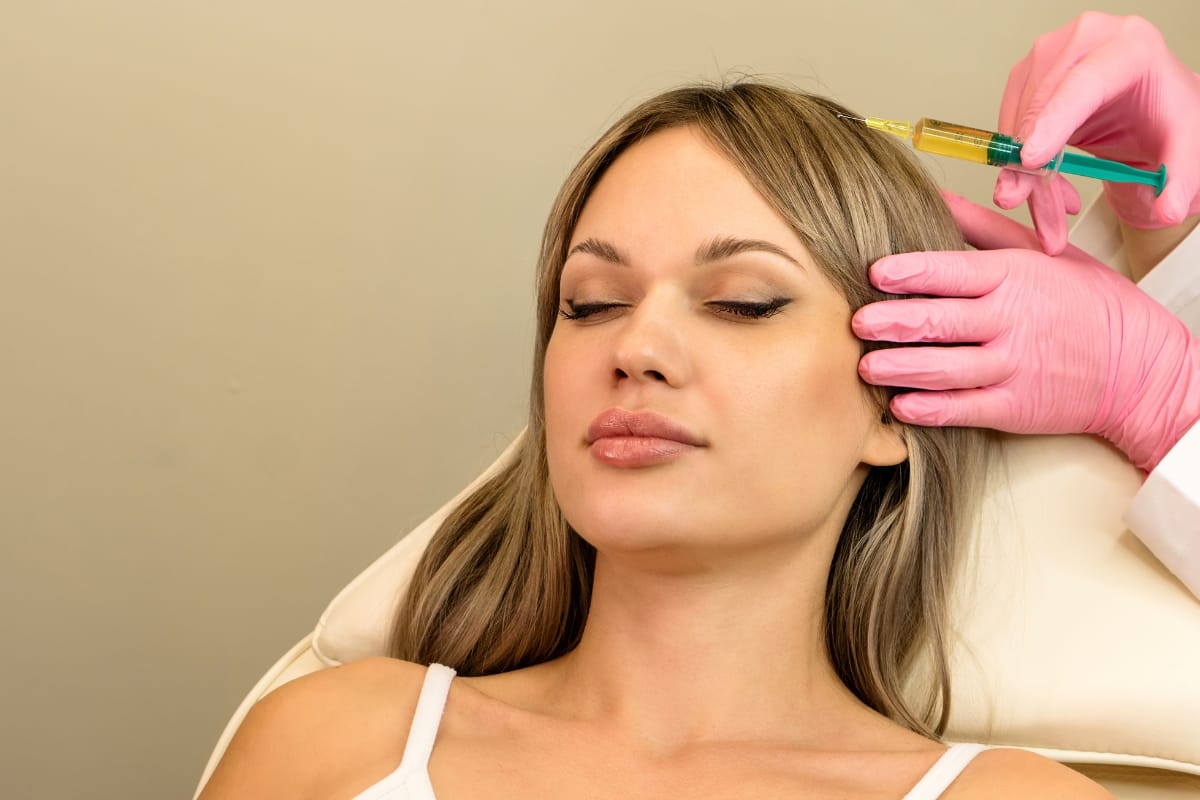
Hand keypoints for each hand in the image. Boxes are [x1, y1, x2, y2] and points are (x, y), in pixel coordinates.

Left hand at [853, 192, 1199, 472]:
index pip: (953, 271)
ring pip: (945, 368)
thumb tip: (935, 197)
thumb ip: (982, 229)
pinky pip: (964, 408)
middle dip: (892, 322)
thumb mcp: (1043, 254)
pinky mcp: (1014, 407)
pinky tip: (899, 405)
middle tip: (856, 322)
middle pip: (941, 320)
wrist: (1139, 366)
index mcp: (1014, 277)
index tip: (875, 273)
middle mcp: (1011, 321)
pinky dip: (929, 408)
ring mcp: (1013, 367)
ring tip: (866, 365)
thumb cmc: (1085, 303)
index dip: (911, 272)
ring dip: (900, 368)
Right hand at [994, 12, 1199, 253]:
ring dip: (1023, 172)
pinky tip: (1044, 183)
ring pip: (1018, 120)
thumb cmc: (1164, 116)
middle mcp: (1085, 41)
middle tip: (1020, 200)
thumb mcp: (1185, 147)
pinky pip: (1009, 126)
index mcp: (1131, 46)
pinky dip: (1018, 164)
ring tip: (1051, 206)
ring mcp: (1050, 54)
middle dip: (1026, 161)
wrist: (1148, 108)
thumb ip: (1181, 180)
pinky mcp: (1027, 75)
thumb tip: (1167, 209)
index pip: (1084, 81)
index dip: (1053, 121)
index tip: (1030, 160)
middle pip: (1042, 104)